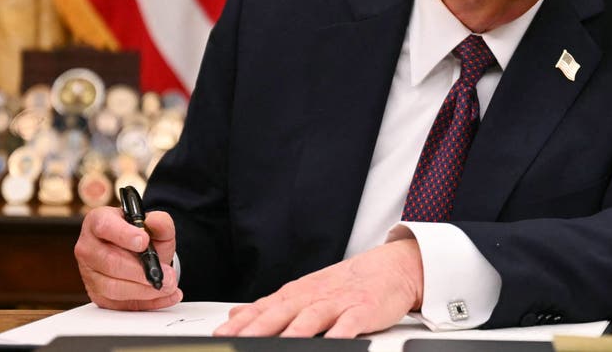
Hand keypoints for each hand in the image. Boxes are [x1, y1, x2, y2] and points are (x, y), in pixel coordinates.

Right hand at [74, 205, 181, 309]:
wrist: (138, 254)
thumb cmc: (141, 236)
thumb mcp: (154, 225)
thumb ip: (160, 221)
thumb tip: (154, 222)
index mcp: (98, 221)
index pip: (104, 226)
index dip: (123, 235)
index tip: (144, 242)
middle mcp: (88, 247)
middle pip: (110, 262)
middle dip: (141, 271)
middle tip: (166, 274)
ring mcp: (89, 273)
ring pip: (112, 287)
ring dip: (144, 290)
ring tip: (167, 286)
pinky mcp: (97, 294)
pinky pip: (119, 305)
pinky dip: (146, 303)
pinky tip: (164, 297)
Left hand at [214, 239, 423, 337]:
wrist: (391, 267)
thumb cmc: (347, 284)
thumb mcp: (305, 291)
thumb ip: (271, 306)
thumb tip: (235, 316)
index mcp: (297, 294)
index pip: (263, 309)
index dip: (241, 324)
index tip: (220, 338)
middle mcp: (313, 296)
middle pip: (281, 313)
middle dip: (257, 329)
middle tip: (237, 342)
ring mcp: (338, 302)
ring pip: (311, 317)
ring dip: (293, 332)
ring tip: (279, 346)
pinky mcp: (363, 309)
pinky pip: (350, 323)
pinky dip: (340, 333)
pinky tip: (332, 342)